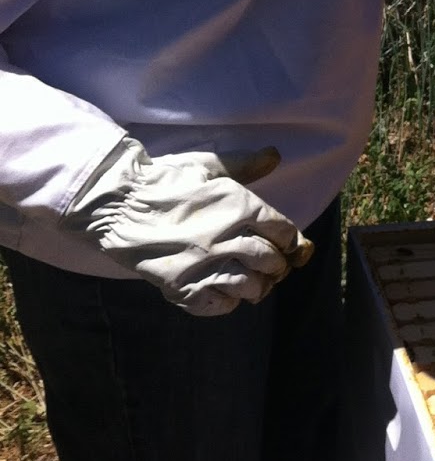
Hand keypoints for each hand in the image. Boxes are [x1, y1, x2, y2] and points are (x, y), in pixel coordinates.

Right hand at [64, 140, 311, 316]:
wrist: (118, 205)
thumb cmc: (166, 181)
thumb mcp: (208, 166)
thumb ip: (244, 165)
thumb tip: (274, 155)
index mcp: (239, 206)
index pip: (284, 232)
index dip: (291, 241)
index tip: (286, 245)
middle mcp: (227, 238)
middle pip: (272, 262)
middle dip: (278, 265)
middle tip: (271, 266)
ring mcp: (204, 266)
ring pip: (251, 287)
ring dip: (257, 287)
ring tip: (252, 282)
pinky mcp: (182, 288)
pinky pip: (220, 305)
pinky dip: (228, 302)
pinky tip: (224, 291)